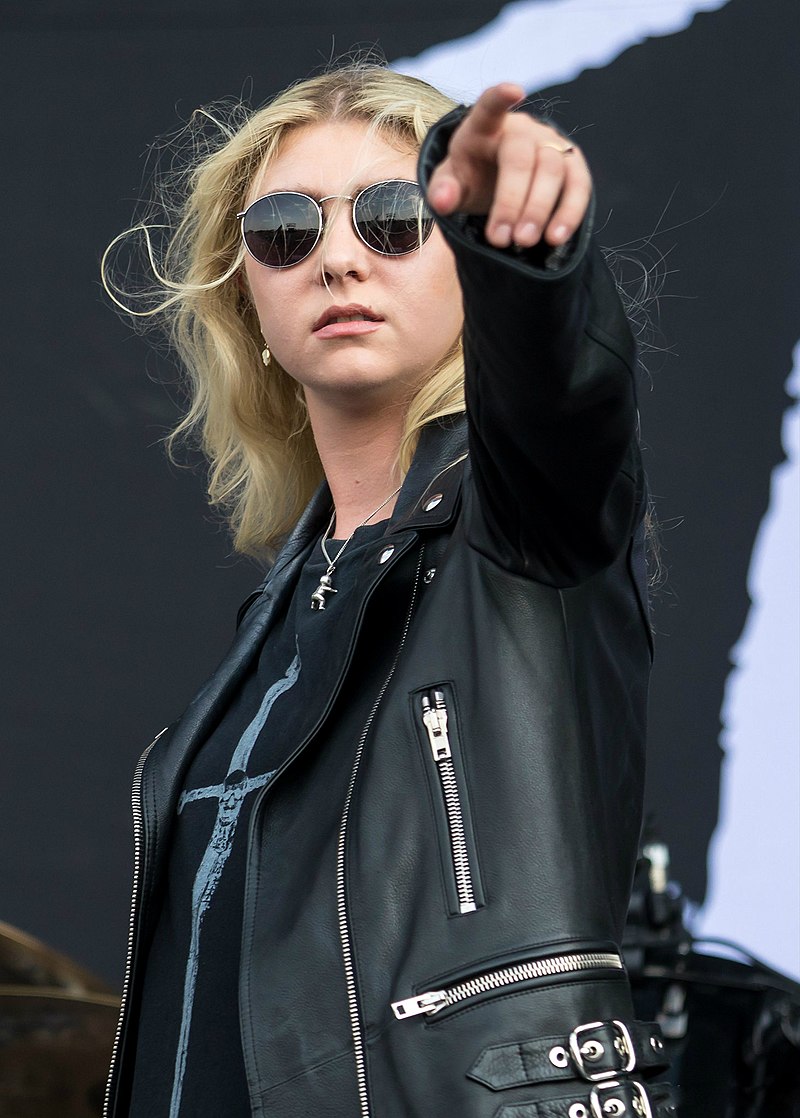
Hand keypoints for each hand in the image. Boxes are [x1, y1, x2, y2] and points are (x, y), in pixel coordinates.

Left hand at [427, 83, 591, 248]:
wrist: (498, 184)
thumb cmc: (472, 179)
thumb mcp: (451, 185)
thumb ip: (442, 191)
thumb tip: (442, 201)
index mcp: (484, 128)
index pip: (490, 107)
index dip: (500, 98)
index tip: (515, 91)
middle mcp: (522, 130)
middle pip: (521, 157)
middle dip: (510, 201)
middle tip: (498, 239)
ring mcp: (551, 144)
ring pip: (553, 170)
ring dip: (538, 209)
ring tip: (523, 242)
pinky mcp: (573, 166)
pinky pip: (578, 186)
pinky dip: (569, 213)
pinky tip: (555, 238)